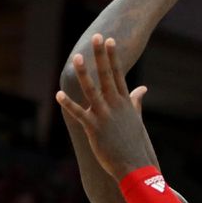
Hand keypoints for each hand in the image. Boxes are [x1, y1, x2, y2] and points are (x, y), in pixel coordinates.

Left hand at [56, 34, 149, 180]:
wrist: (135, 165)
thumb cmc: (134, 143)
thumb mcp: (136, 119)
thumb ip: (136, 101)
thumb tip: (142, 89)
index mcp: (125, 102)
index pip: (118, 74)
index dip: (113, 57)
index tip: (110, 40)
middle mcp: (115, 105)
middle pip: (107, 76)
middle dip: (101, 56)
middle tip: (97, 37)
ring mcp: (105, 115)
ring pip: (92, 90)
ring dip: (85, 73)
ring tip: (78, 57)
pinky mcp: (94, 128)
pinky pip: (79, 113)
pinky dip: (69, 104)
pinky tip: (59, 94)